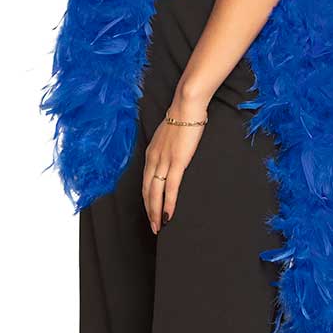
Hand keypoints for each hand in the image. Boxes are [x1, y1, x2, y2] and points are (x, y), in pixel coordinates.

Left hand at [142, 89, 208, 234]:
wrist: (187, 106)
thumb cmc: (182, 118)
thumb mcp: (169, 135)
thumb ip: (167, 147)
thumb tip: (172, 155)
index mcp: (151, 153)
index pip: (145, 181)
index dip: (146, 199)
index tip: (150, 211)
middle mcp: (153, 159)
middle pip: (147, 191)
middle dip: (149, 211)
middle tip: (153, 226)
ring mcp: (164, 161)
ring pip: (155, 193)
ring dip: (156, 212)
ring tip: (159, 227)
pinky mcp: (177, 162)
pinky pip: (170, 188)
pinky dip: (168, 204)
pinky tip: (169, 216)